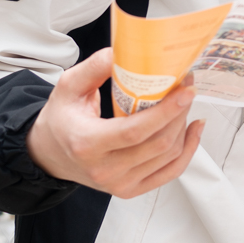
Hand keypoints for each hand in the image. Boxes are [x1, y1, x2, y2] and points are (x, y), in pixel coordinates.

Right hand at [26, 48, 205, 197]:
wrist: (50, 154)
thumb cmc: (62, 118)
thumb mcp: (68, 87)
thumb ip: (94, 67)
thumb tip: (123, 52)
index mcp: (86, 144)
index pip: (135, 131)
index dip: (166, 112)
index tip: (185, 90)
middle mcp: (103, 169)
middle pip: (158, 144)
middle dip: (180, 113)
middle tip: (186, 88)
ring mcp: (119, 184)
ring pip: (169, 156)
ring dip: (184, 127)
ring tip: (185, 103)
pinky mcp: (131, 190)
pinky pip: (171, 171)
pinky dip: (188, 149)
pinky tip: (192, 127)